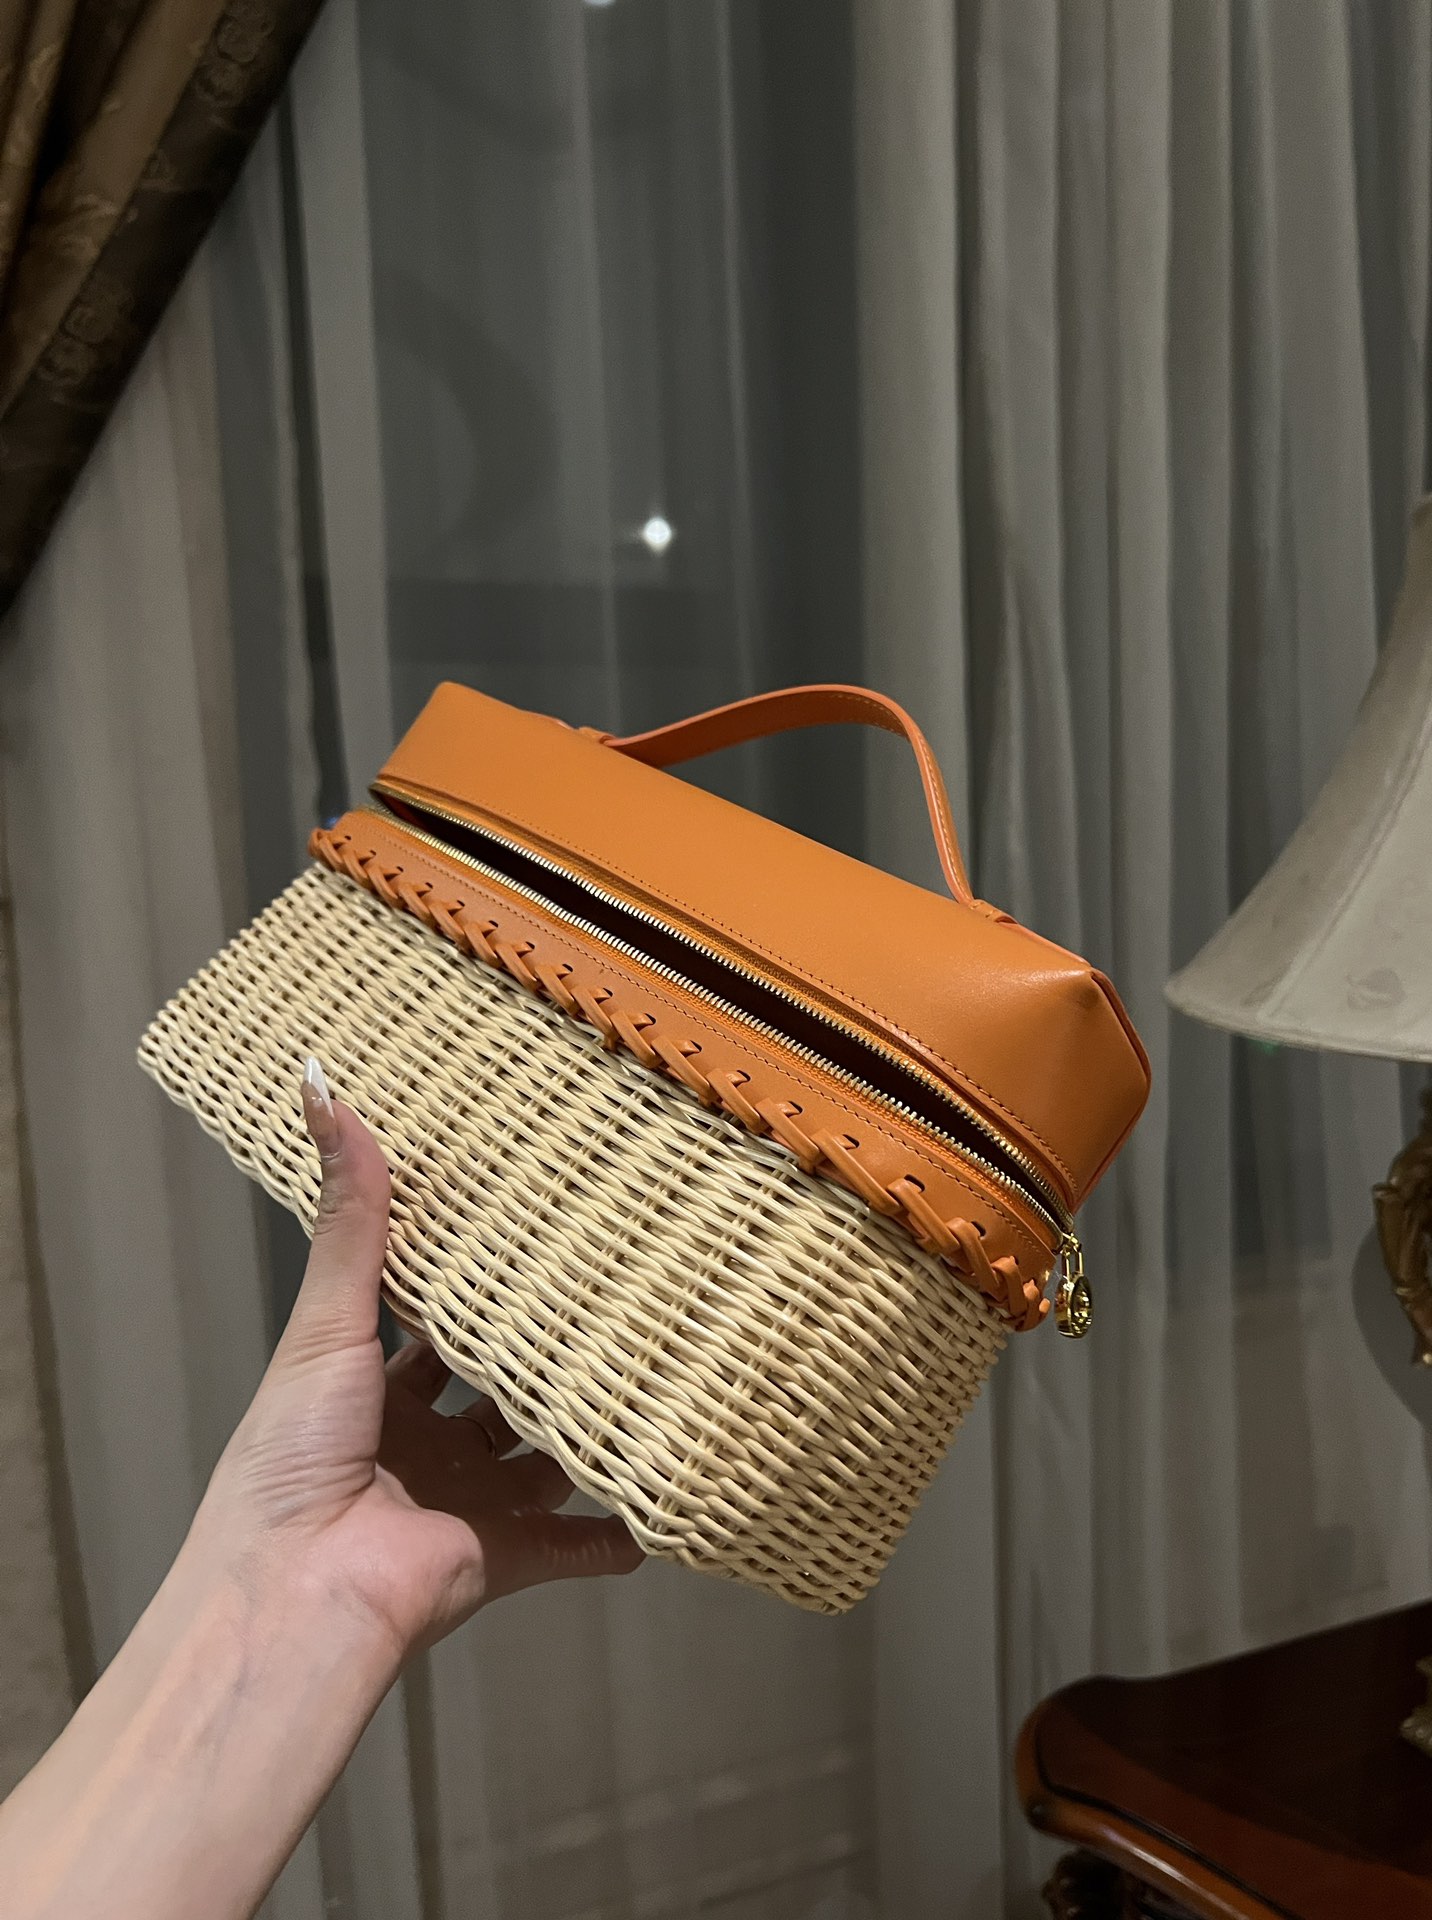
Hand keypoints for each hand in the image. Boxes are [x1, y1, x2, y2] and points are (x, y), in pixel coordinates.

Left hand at [187, 1058, 641, 1660]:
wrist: (300, 1598)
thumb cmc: (292, 1461)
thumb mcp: (325, 1325)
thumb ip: (350, 1221)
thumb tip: (324, 1091)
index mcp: (363, 1393)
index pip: (422, 1327)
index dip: (464, 1285)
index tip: (520, 1231)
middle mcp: (416, 1446)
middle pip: (491, 1390)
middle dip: (538, 1352)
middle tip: (605, 1293)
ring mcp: (463, 1503)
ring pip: (540, 1459)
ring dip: (584, 1429)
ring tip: (649, 1374)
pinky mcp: (505, 1558)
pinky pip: (575, 1544)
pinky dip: (616, 1531)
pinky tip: (661, 1500)